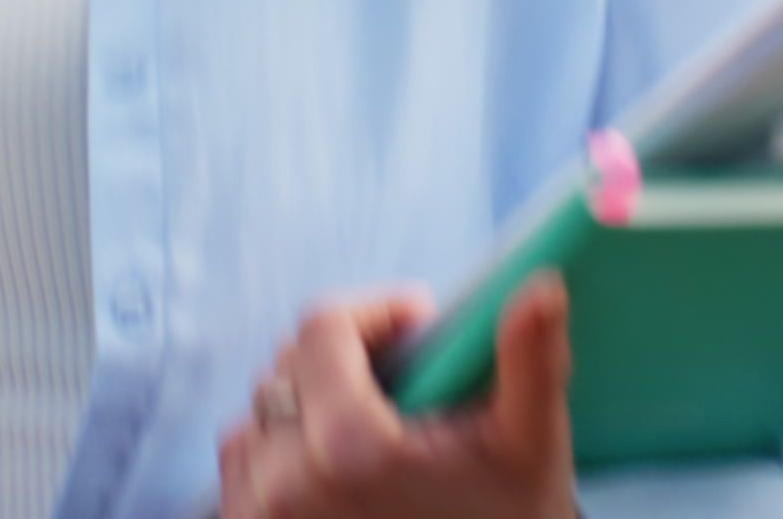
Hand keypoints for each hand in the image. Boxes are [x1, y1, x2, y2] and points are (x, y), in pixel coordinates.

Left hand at [215, 276, 575, 518]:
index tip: (418, 326)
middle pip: (290, 364)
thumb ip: (530, 359)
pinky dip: (281, 451)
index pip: (325, 328)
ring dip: (310, 404)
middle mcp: (286, 483)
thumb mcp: (528, 446)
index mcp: (349, 449)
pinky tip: (337, 468)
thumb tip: (542, 286)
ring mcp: (258, 513)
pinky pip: (241, 461)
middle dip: (347, 359)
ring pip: (261, 410)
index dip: (376, 313)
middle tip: (406, 382)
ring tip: (372, 426)